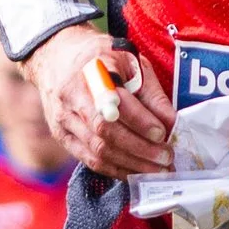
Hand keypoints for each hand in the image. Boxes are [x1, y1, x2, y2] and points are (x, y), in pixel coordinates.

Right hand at [27, 23, 175, 174]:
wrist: (56, 57)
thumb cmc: (100, 57)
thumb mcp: (129, 60)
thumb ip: (150, 91)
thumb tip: (171, 122)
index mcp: (92, 71)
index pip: (116, 102)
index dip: (140, 121)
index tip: (162, 133)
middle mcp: (72, 96)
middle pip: (105, 131)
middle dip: (140, 148)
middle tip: (167, 157)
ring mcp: (64, 119)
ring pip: (98, 150)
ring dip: (131, 164)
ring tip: (157, 170)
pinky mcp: (62, 136)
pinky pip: (89, 160)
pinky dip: (115, 169)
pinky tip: (135, 171)